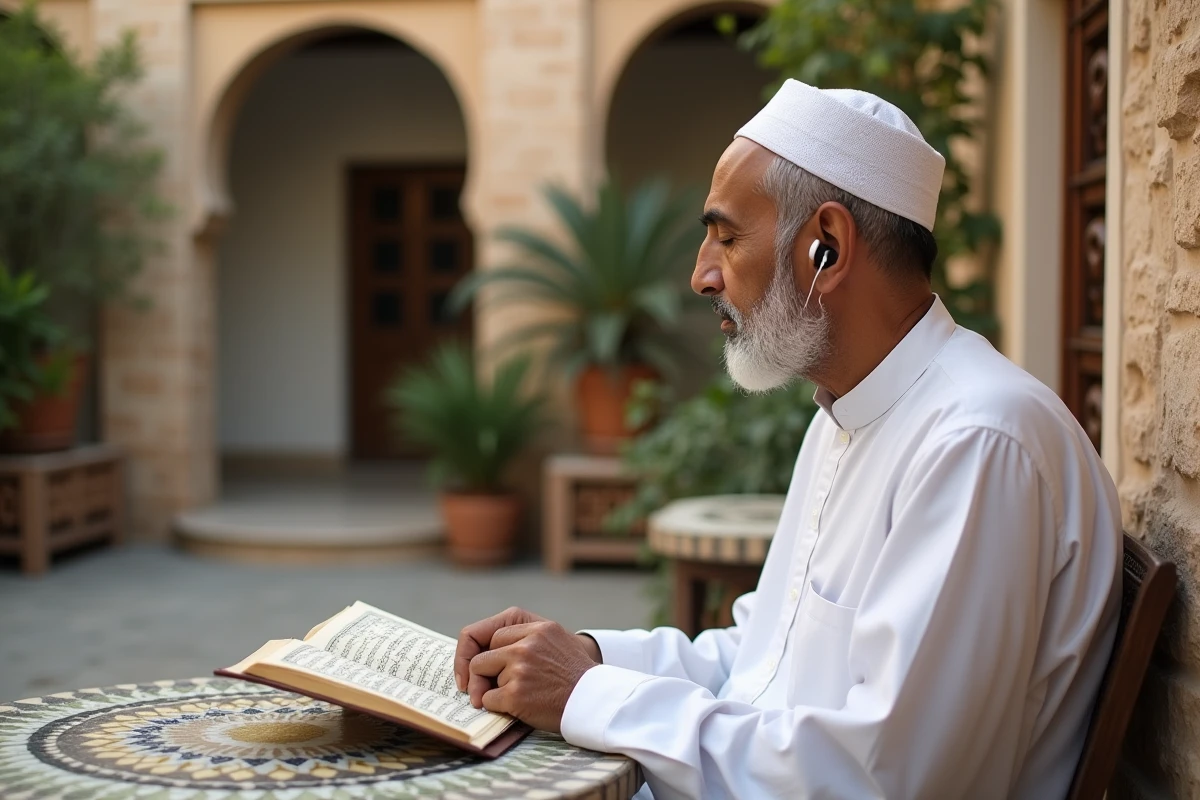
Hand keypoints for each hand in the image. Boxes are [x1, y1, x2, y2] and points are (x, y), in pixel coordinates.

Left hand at [467, 619, 599, 732]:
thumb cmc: (575, 675)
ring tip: (519, 695)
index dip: (489, 654)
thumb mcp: (557, 640)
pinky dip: (496, 707)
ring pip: (483, 679)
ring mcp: (520, 669)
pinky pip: (487, 700)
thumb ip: (528, 637)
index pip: (495, 636)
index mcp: (538, 629)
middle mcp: (527, 645)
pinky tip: (516, 707)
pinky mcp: (515, 694)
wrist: (594, 702)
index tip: (484, 668)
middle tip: (490, 687)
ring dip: (494, 690)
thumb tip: (491, 646)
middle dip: (484, 674)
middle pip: (482, 658)